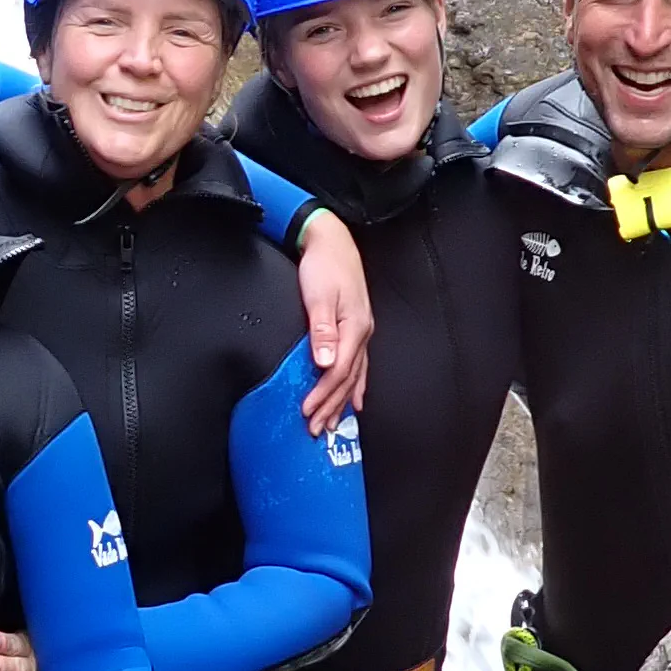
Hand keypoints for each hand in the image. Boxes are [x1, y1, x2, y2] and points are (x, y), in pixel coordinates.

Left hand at [294, 208, 372, 431]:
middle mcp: (362, 333)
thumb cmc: (323, 265)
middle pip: (348, 379)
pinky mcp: (356, 327)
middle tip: (316, 430)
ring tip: (333, 424)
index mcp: (355, 327)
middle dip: (332, 406)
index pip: (339, 371)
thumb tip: (324, 364)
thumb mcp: (319, 295)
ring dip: (343, 401)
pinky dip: (356, 385)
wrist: (332, 239)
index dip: (324, 394)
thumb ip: (321, 331)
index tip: (307, 411)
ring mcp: (361, 331)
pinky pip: (358, 365)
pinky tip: (356, 400)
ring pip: (355, 375)